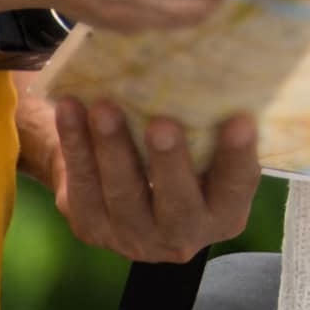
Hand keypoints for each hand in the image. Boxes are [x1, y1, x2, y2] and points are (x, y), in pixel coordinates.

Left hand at [18, 89, 261, 261]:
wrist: (122, 183)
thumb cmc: (179, 152)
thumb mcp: (205, 149)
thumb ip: (212, 128)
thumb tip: (220, 72)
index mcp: (223, 213)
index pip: (236, 187)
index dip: (237, 157)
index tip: (240, 121)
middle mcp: (182, 235)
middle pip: (177, 204)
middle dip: (168, 164)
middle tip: (161, 125)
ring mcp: (133, 236)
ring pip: (122, 193)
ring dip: (112, 148)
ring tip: (104, 108)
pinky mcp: (91, 226)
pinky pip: (82, 184)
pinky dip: (75, 144)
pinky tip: (70, 109)